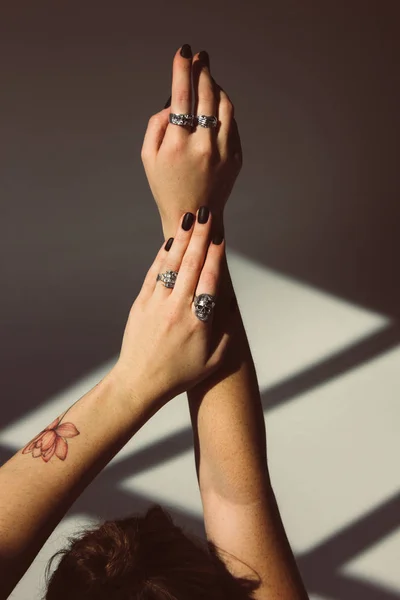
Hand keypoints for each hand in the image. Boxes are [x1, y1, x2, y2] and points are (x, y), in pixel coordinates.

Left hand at [112, 208, 229, 408]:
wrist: (140, 383)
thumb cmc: (181, 374)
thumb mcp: (214, 360)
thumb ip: (226, 331)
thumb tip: (229, 302)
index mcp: (199, 321)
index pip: (210, 279)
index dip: (215, 254)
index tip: (220, 236)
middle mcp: (178, 308)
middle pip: (191, 264)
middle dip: (200, 236)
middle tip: (206, 214)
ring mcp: (157, 304)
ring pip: (171, 265)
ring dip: (181, 239)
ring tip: (189, 219)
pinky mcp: (141, 304)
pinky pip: (153, 274)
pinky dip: (162, 257)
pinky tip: (169, 242)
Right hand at [141, 45, 242, 238]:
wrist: (196, 216)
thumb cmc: (166, 186)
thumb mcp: (148, 158)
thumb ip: (156, 125)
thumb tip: (173, 103)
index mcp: (177, 145)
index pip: (181, 97)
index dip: (182, 70)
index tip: (184, 52)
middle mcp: (202, 146)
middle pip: (206, 96)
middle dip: (202, 71)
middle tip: (200, 57)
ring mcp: (223, 152)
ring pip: (224, 106)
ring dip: (216, 87)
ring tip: (208, 77)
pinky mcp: (236, 158)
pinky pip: (232, 124)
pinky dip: (224, 108)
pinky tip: (216, 103)